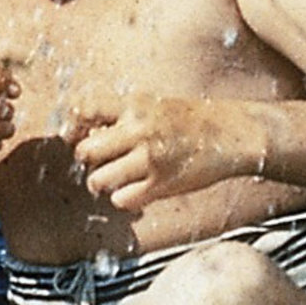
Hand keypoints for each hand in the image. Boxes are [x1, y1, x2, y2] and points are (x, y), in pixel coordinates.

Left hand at [69, 95, 258, 213]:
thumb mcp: (153, 105)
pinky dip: (125, 198)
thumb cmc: (189, 120)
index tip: (76, 137)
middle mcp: (138, 130)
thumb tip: (83, 137)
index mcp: (135, 105)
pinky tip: (139, 188)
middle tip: (101, 161)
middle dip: (88, 160)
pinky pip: (122, 199)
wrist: (231, 133)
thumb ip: (121, 117)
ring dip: (102, 183)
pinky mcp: (161, 184)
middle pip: (84, 151)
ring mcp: (149, 158)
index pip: (84, 110)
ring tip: (117, 179)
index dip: (73, 127)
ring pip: (98, 180)